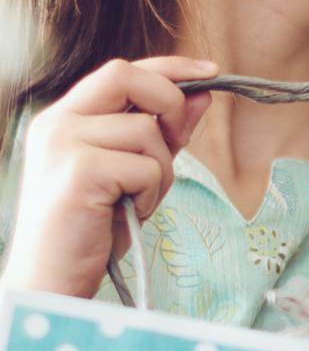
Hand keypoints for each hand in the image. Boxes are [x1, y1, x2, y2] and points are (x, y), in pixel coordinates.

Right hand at [1, 57, 217, 297]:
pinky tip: (128, 213)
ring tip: (137, 199)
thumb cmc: (94, 227)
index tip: (211, 72)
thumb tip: (202, 94)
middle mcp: (57, 122)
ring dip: (160, 168)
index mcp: (66, 117)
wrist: (53, 282)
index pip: (122, 71)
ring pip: (146, 130)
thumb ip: (164, 132)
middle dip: (168, 101)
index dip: (170, 68)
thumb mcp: (136, 170)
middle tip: (177, 139)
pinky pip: (146, 166)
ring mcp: (63, 144)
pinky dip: (151, 192)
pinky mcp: (79, 172)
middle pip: (127, 76)